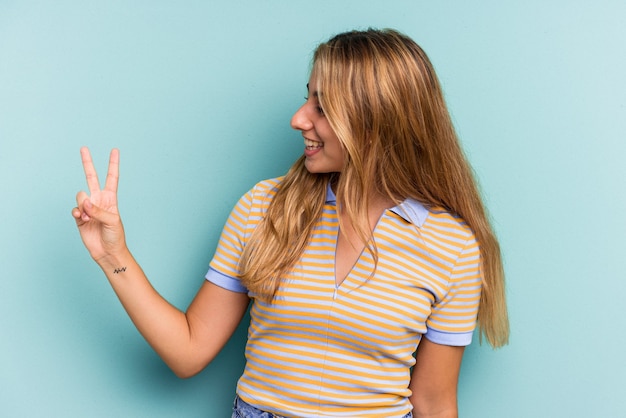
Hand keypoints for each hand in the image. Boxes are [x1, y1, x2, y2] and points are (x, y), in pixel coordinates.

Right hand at [72, 147, 125, 263]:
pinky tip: (81, 218)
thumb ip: (98, 210)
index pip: (112, 177)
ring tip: (89, 217)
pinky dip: (77, 212)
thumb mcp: (112, 221)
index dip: (113, 164)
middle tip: (83, 148)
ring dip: (83, 206)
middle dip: (87, 163)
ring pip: (80, 196)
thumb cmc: (115, 236)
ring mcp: (88, 208)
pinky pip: (74, 209)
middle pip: (91, 177)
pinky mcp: (80, 217)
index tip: (115, 150)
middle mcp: (99, 200)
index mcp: (111, 198)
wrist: (108, 252)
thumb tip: (84, 201)